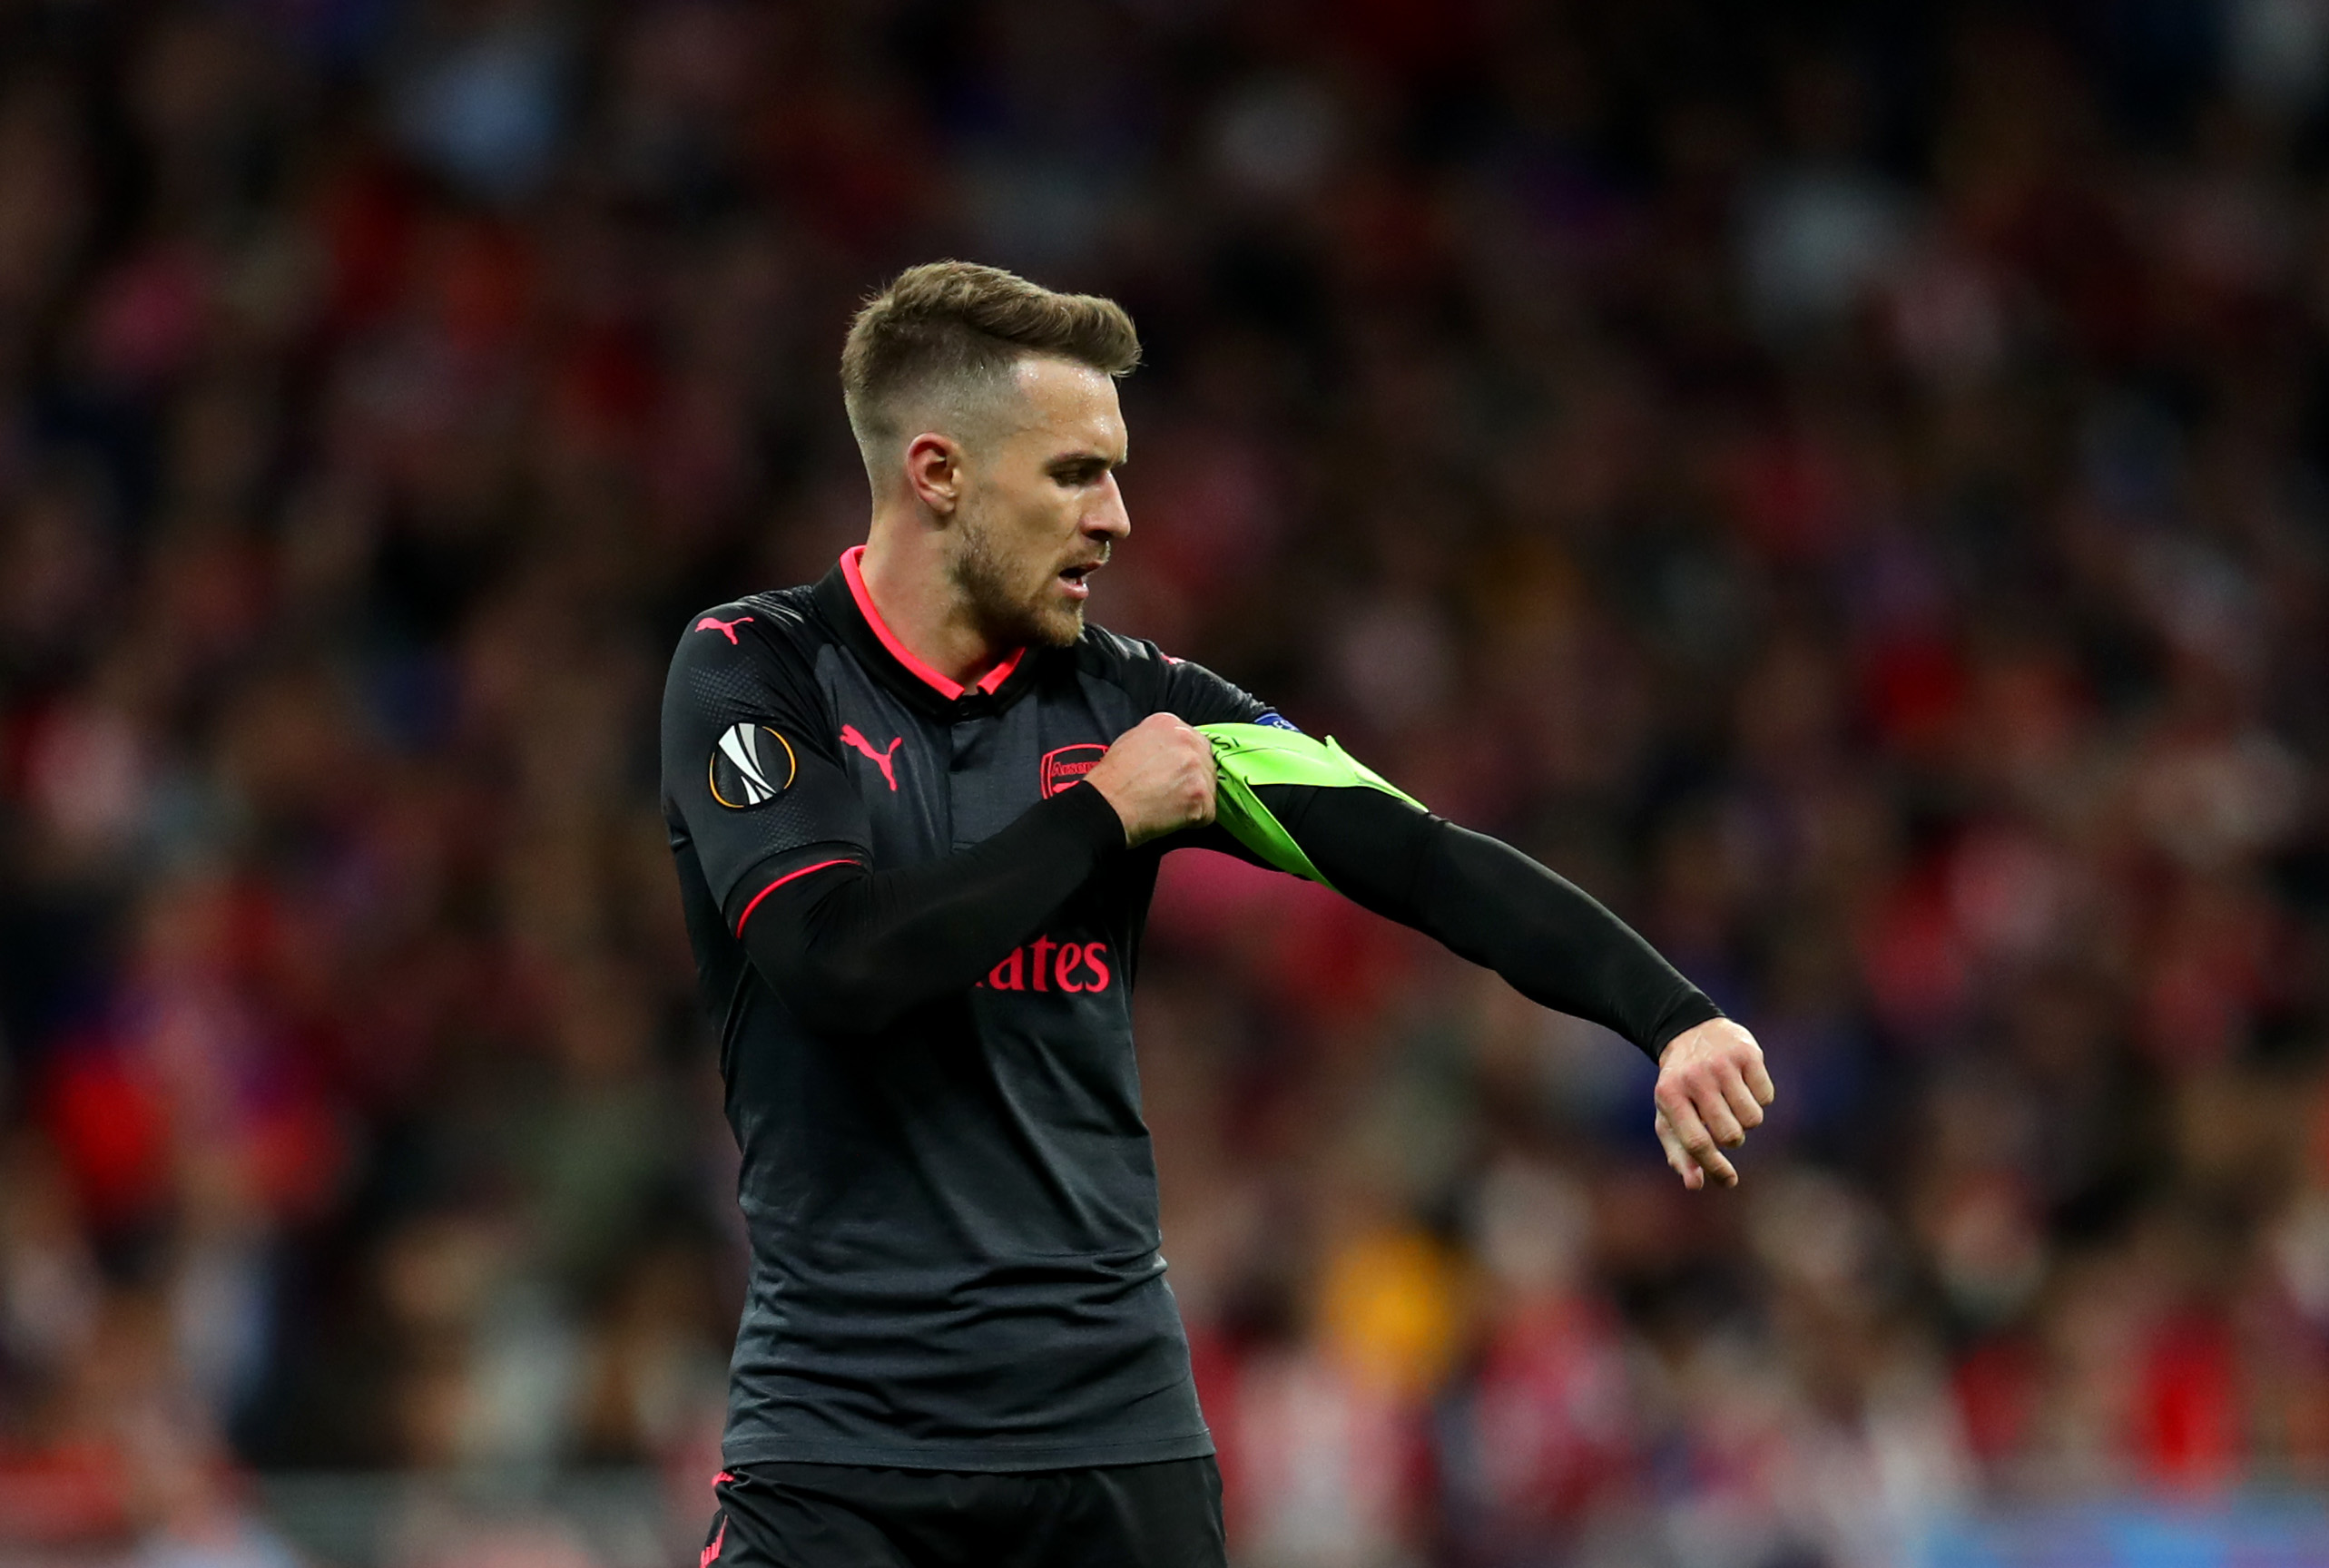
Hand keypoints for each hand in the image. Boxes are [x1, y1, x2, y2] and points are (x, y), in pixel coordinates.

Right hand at [1085, 714, 1217, 846]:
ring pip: (1209, 786)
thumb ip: (1158, 740)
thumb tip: (1172, 751)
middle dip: (1193, 780)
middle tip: (1171, 794)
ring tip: (1167, 806)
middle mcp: (1186, 739)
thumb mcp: (1129, 741)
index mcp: (1168, 723)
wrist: (1105, 807)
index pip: (1193, 742)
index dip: (1184, 763)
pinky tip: (1172, 818)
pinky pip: (1208, 812)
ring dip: (1194, 800)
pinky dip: (1194, 820)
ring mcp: (1195, 766)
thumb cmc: (1110, 781)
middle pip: (1206, 762)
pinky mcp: (1201, 794)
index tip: (1173, 775)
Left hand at [1651, 1018, 1774, 1190]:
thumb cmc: (1680, 1085)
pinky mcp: (1746, 1053)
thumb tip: (1695, 1185)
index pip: (1697, 1143)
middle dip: (1732, 1139)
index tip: (1730, 1181)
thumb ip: (1679, 1152)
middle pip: (1730, 1135)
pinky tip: (1743, 1084)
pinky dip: (1759, 1098)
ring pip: (1752, 1119)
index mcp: (1670, 1096)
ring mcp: (1721, 1064)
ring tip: (1732, 1102)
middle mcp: (1695, 1078)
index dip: (1715, 1167)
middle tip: (1723, 1123)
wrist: (1690, 1031)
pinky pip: (1766, 1097)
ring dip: (1746, 1119)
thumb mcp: (1669, 1115)